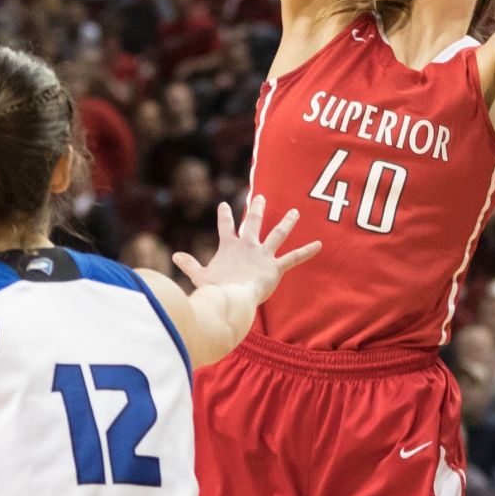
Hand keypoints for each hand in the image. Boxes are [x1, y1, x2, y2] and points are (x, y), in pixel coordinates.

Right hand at [173, 195, 319, 305]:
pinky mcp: (275, 267)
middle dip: (257, 208)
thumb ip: (188, 265)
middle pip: (253, 221)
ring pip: (277, 233)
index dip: (225, 215)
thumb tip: (175, 256)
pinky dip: (307, 251)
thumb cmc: (215, 290)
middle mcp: (248, 245)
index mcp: (229, 246)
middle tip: (260, 197)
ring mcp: (262, 255)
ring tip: (295, 212)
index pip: (226, 226)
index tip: (225, 205)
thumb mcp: (199, 276)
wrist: (231, 298)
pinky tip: (319, 245)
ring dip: (287, 222)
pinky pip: (294, 257)